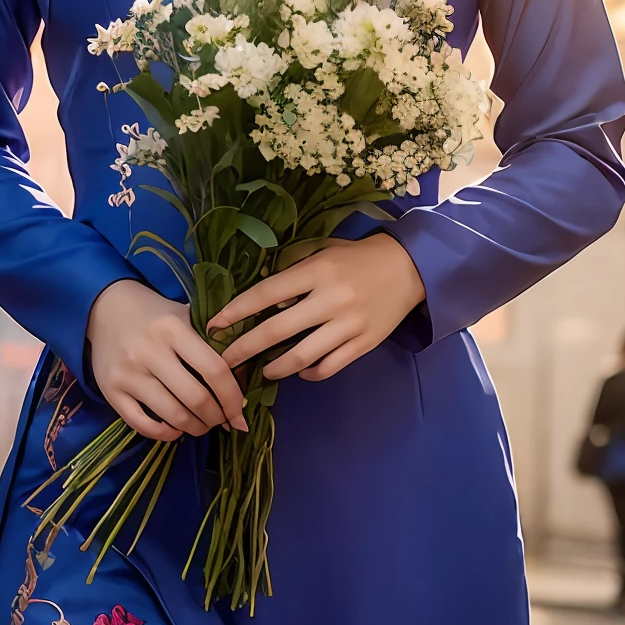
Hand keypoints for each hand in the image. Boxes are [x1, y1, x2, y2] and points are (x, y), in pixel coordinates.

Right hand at [87, 279, 247, 440]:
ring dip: (195, 428)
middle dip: (216, 417)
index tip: (240, 414)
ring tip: (202, 425)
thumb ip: (210, 341)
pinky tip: (176, 429)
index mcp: (174, 329)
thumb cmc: (154, 314)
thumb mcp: (184, 315)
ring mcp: (128, 374)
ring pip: (172, 416)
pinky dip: (164, 433)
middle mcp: (150, 352)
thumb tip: (242, 379)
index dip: (233, 397)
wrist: (105, 307)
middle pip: (196, 399)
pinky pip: (142, 424)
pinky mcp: (110, 391)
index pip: (214, 370)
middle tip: (221, 420)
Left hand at [207, 234, 425, 383]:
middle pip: (277, 330)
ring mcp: (349, 325)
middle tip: (224, 362)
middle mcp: (331, 299)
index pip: (267, 293)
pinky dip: (309, 373)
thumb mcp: (323, 251)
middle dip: (244, 348)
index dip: (237, 311)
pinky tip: (300, 370)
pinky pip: (328, 366)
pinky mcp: (364, 344)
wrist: (409, 268)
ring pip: (302, 357)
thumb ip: (293, 270)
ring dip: (275, 368)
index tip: (215, 325)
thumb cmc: (357, 257)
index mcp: (317, 271)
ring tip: (264, 370)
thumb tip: (260, 296)